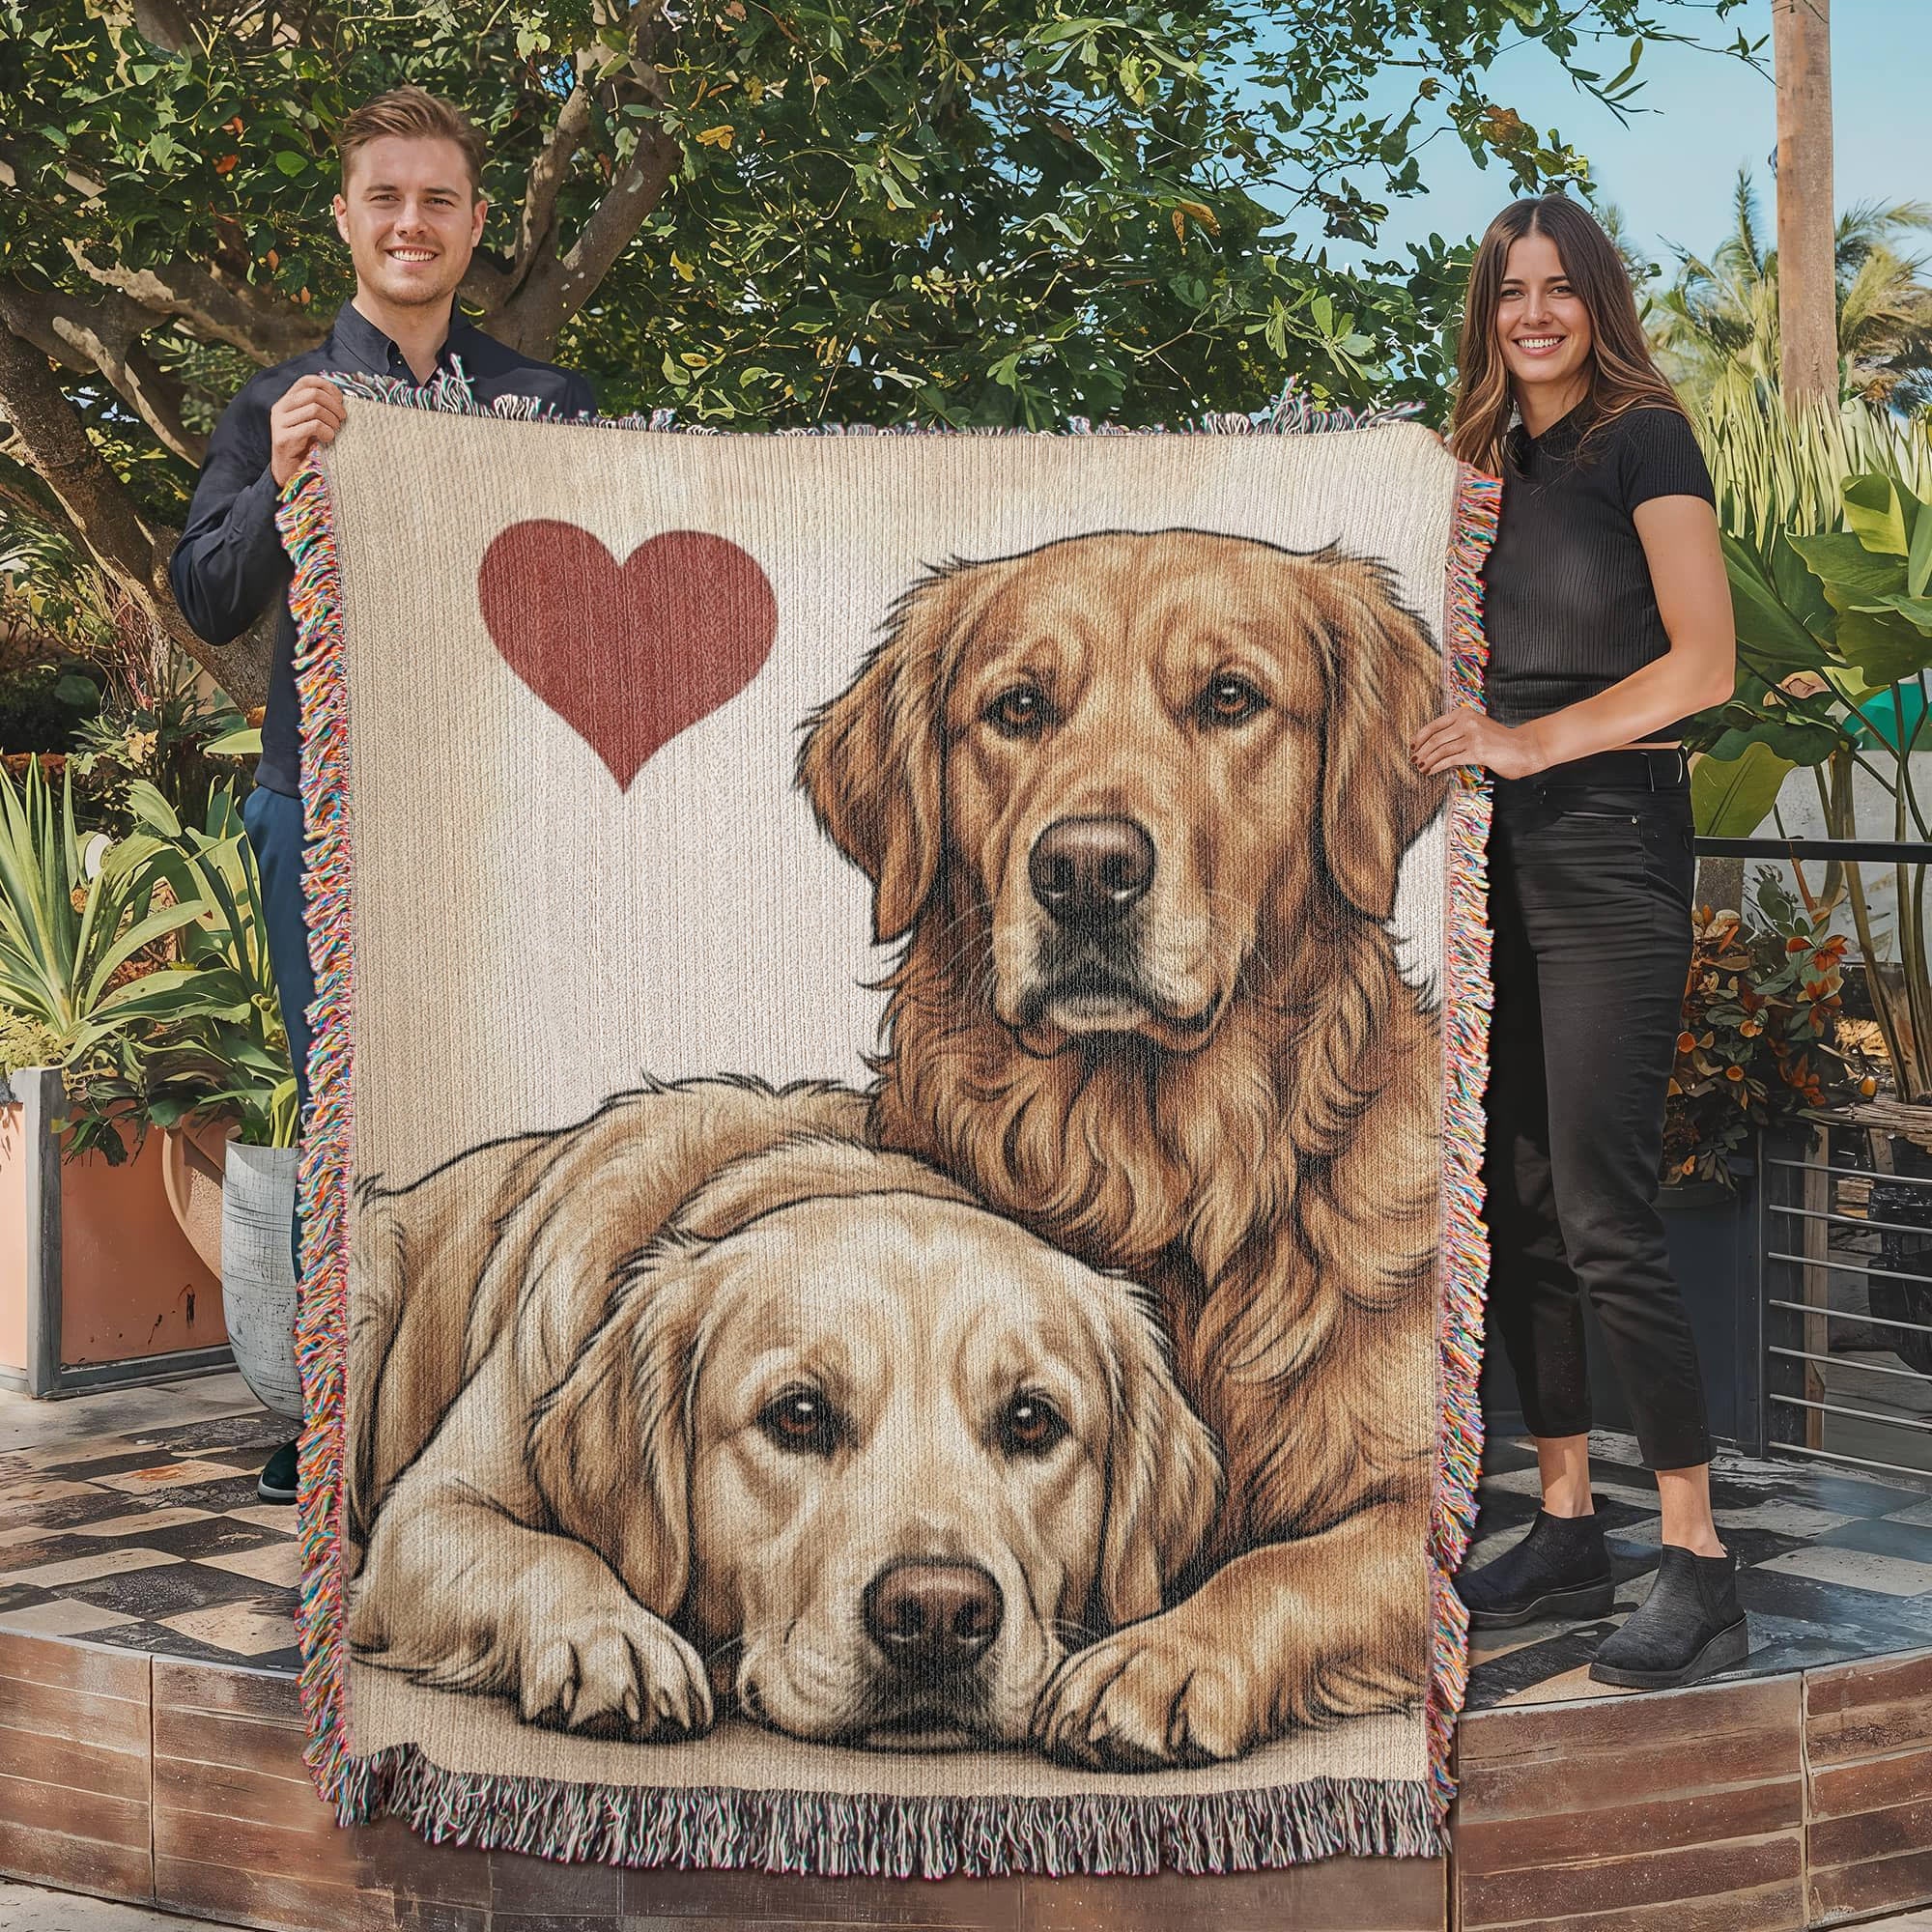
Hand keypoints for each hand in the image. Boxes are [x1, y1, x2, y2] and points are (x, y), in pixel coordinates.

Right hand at [269, 376, 347, 487]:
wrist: (289, 473)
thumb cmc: (306, 447)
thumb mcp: (311, 423)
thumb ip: (319, 408)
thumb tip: (342, 399)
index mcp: (287, 401)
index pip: (306, 380)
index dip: (327, 386)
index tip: (340, 400)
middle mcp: (280, 409)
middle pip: (313, 394)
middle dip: (334, 406)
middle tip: (342, 419)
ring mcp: (279, 423)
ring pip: (314, 409)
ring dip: (332, 420)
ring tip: (335, 431)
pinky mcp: (283, 438)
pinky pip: (312, 426)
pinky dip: (326, 432)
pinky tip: (328, 439)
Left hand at [1410, 704, 1544, 779]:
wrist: (1524, 747)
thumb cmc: (1499, 740)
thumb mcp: (1477, 728)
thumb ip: (1459, 731)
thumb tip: (1434, 744)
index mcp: (1465, 713)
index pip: (1435, 725)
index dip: (1420, 737)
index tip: (1412, 746)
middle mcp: (1467, 722)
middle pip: (1435, 738)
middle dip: (1421, 751)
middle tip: (1414, 760)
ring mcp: (1472, 736)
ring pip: (1440, 749)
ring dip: (1427, 760)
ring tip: (1421, 767)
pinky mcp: (1477, 751)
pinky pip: (1450, 759)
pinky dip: (1437, 766)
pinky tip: (1431, 771)